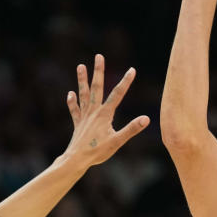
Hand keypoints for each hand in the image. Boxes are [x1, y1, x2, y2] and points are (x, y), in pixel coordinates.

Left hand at [63, 54, 148, 168]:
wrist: (76, 159)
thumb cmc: (97, 152)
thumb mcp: (118, 141)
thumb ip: (132, 129)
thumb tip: (146, 119)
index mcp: (104, 114)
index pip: (117, 95)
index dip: (126, 82)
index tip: (132, 70)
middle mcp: (93, 112)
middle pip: (97, 88)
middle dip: (99, 71)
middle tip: (99, 56)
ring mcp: (84, 117)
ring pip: (83, 94)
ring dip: (82, 80)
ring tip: (80, 66)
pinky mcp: (78, 124)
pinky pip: (75, 110)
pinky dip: (72, 102)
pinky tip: (70, 93)